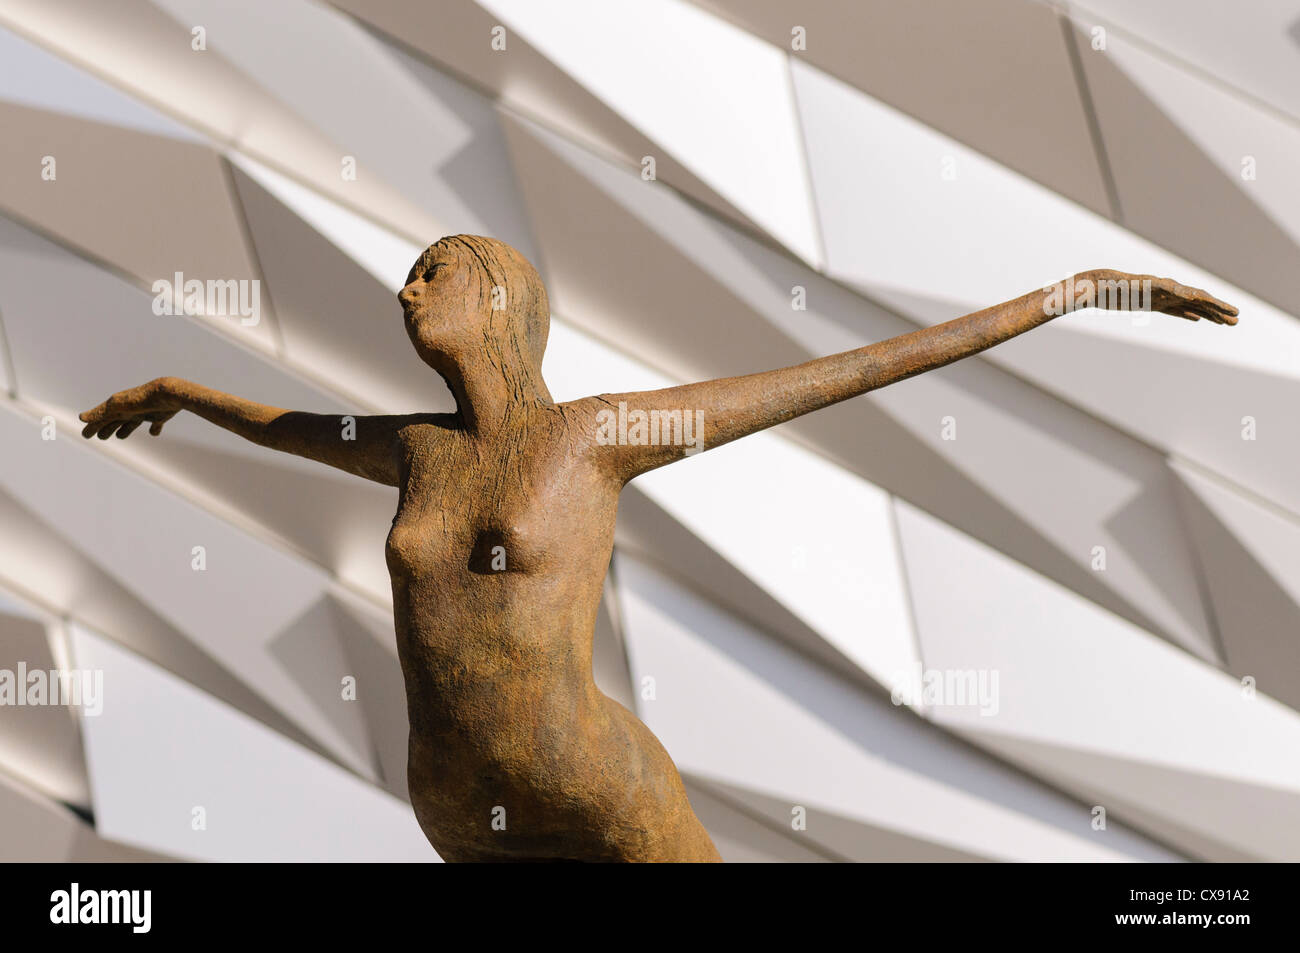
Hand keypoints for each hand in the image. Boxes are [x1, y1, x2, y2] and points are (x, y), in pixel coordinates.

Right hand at [79, 377, 182, 439]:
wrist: (168, 393)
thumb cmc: (141, 399)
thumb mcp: (118, 406)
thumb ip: (101, 412)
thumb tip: (81, 418)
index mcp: (118, 407)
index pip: (102, 419)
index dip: (93, 426)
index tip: (85, 435)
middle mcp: (130, 409)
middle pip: (115, 421)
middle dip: (106, 428)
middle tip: (100, 437)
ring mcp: (145, 412)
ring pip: (132, 423)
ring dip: (125, 429)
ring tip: (120, 436)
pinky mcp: (160, 415)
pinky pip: (156, 424)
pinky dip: (154, 429)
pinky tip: (154, 432)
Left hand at [1078, 269, 1238, 323]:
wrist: (1094, 286)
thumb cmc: (1111, 285)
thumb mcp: (1131, 286)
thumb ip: (1153, 287)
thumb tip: (1177, 290)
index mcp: (1166, 288)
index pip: (1198, 297)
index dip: (1216, 305)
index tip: (1232, 313)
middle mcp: (1166, 291)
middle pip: (1199, 302)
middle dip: (1218, 312)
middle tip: (1236, 321)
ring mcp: (1160, 298)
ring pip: (1190, 307)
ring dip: (1208, 315)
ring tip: (1224, 323)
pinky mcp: (1151, 304)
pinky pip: (1174, 311)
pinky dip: (1187, 314)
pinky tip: (1197, 319)